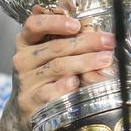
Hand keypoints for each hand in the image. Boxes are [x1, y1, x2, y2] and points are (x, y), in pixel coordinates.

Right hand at [0, 13, 115, 130]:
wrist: (28, 107)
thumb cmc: (46, 72)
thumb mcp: (52, 52)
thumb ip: (69, 38)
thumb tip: (97, 28)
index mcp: (26, 41)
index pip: (34, 25)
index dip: (55, 22)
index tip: (77, 25)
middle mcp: (23, 59)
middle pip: (55, 47)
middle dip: (86, 42)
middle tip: (108, 42)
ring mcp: (26, 80)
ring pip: (57, 67)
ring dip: (84, 62)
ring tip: (105, 59)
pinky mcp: (30, 101)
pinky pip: (49, 92)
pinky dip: (64, 86)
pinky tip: (77, 82)